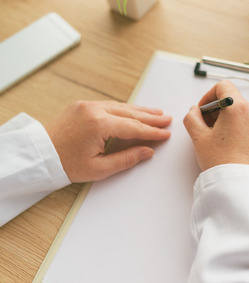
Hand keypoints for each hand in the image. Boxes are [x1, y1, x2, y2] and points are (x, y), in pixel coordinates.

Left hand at [45, 100, 171, 181]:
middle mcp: (94, 110)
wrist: (39, 155)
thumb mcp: (98, 168)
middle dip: (151, 117)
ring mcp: (87, 105)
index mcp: (99, 125)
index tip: (166, 133)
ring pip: (122, 106)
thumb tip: (148, 151)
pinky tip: (134, 111)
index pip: (134, 127)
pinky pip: (110, 105)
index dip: (152, 131)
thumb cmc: (64, 164)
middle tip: (167, 119)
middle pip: (131, 113)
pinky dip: (125, 109)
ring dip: (140, 110)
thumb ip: (127, 159)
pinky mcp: (82, 105)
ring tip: (156, 112)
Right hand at [183, 80, 248, 170]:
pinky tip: (223, 142)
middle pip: (231, 99)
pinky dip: (233, 126)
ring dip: (223, 118)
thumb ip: (192, 117)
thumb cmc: (221, 161)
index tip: (202, 110)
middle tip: (203, 125)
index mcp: (238, 107)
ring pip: (238, 111)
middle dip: (214, 109)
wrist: (239, 184)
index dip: (208, 96)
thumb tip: (194, 111)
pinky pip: (245, 122)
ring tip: (213, 136)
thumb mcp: (198, 136)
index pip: (223, 86)